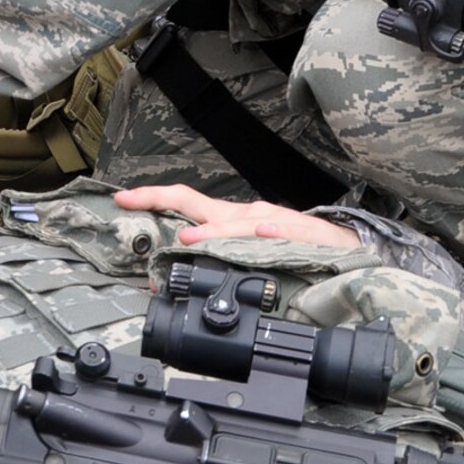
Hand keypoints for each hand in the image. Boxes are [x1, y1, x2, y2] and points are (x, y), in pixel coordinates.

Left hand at [112, 185, 361, 250]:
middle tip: (140, 204)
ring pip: (242, 223)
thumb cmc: (288, 245)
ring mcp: (274, 222)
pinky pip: (291, 232)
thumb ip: (214, 255)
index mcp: (228, 219)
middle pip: (202, 204)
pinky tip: (266, 234)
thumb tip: (172, 266)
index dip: (152, 198)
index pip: (184, 202)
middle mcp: (245, 215)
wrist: (343, 244)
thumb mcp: (246, 249)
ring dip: (217, 230)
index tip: (121, 198)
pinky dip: (277, 232)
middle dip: (170, 201)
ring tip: (195, 237)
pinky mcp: (306, 234)